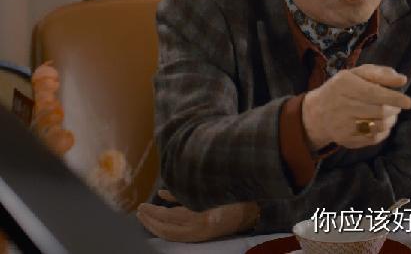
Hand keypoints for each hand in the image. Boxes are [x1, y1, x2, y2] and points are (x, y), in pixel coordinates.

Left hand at [136, 190, 258, 242]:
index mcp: (199, 225)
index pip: (170, 223)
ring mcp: (201, 223)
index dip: (154, 216)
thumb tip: (170, 197)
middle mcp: (198, 227)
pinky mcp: (206, 217)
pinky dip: (172, 204)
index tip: (142, 207)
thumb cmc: (241, 204)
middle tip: (139, 211)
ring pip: (174, 223)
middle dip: (151, 221)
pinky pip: (185, 213)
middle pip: (168, 228)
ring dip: (159, 217)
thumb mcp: (218, 207)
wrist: (259, 207)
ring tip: (145, 208)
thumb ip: (197, 205)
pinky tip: (164, 195)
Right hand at [302, 64, 410, 149]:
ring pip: (378, 126)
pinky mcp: (346, 139)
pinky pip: (373, 138)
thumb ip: (380, 73)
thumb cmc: (342, 89)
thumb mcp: (356, 74)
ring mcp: (342, 125)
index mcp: (344, 84)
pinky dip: (383, 132)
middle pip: (379, 111)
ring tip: (389, 114)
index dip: (394, 98)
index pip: (374, 93)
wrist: (316, 113)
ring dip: (391, 121)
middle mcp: (341, 105)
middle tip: (396, 106)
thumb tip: (402, 79)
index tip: (409, 102)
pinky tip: (380, 124)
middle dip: (394, 109)